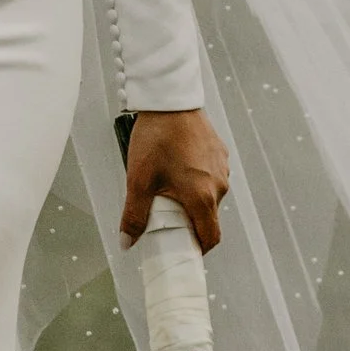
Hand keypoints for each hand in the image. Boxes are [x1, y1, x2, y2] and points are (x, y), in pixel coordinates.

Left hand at [121, 108, 229, 253]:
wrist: (170, 101)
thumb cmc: (156, 138)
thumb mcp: (139, 180)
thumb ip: (134, 215)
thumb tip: (127, 242)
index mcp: (202, 196)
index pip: (210, 237)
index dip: (197, 249)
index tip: (182, 249)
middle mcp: (219, 185)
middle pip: (207, 217)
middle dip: (188, 221)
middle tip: (164, 215)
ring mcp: (222, 168)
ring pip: (209, 197)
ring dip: (191, 199)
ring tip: (166, 187)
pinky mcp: (220, 155)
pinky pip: (210, 177)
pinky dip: (196, 181)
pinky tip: (176, 169)